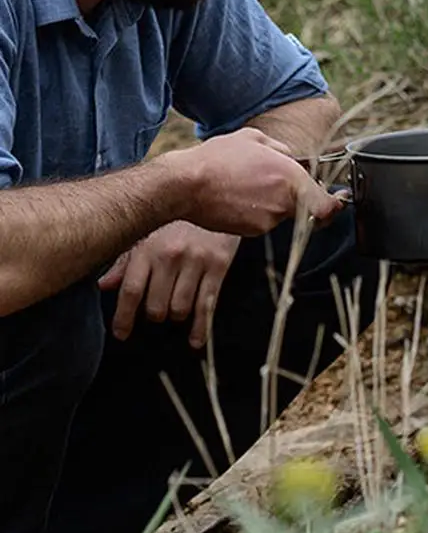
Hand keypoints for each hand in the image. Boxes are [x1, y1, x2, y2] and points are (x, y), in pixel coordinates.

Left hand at [98, 221, 240, 347]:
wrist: (214, 190)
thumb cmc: (177, 217)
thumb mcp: (147, 233)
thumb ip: (125, 261)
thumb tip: (104, 286)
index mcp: (148, 248)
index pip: (131, 290)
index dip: (124, 317)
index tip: (122, 334)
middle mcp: (170, 256)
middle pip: (156, 306)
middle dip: (155, 315)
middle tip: (156, 312)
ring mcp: (196, 262)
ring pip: (180, 309)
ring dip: (176, 316)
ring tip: (176, 310)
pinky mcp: (218, 266)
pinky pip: (208, 305)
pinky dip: (201, 328)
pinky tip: (195, 341)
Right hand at [174, 128, 345, 235]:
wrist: (186, 185)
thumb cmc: (217, 159)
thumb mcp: (252, 139)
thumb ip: (280, 149)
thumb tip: (291, 157)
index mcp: (290, 177)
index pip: (326, 203)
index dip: (335, 206)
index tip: (338, 203)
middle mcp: (284, 201)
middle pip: (302, 208)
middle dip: (292, 199)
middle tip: (267, 186)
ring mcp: (269, 219)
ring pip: (280, 214)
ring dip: (269, 204)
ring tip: (244, 187)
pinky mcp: (253, 231)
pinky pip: (262, 222)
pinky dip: (254, 213)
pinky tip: (236, 198)